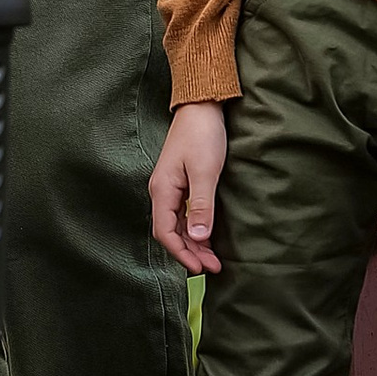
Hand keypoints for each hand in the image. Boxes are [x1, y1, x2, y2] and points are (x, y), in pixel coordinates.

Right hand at [150, 103, 226, 274]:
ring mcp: (171, 188)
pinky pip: (184, 215)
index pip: (165, 232)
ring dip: (194, 243)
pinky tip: (208, 238)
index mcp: (162, 190)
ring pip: (178, 225)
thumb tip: (197, 237)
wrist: (201, 106)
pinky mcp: (182, 184)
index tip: (199, 268)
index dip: (181, 253)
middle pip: (171, 232)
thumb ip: (201, 205)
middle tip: (213, 268)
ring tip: (214, 259)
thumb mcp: (205, 171)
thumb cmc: (202, 135)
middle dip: (190, 253)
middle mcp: (162, 192)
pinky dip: (196, 229)